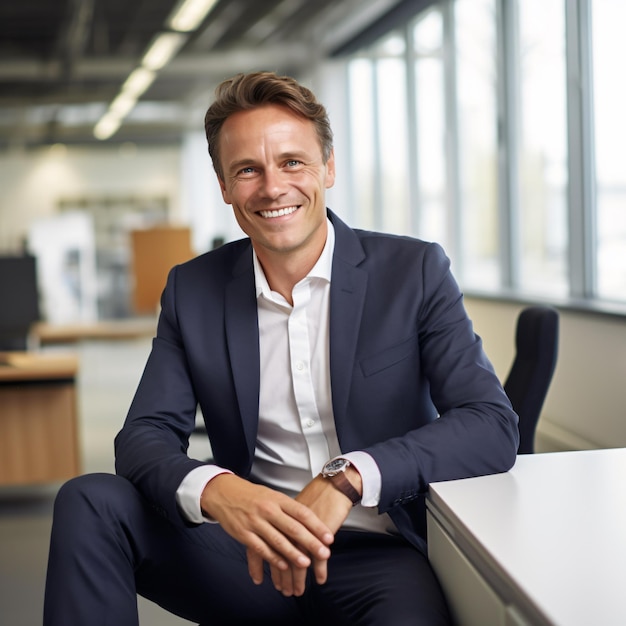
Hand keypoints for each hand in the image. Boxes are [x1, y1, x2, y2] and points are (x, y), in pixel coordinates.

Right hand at [200, 474, 333, 591]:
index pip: (302, 512)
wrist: (223, 493)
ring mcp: (255, 522)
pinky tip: (283, 566)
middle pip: (293, 528)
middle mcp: (268, 510)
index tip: (329, 537)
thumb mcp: (272, 495)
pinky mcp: (244, 534)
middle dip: (310, 542)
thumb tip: (310, 522)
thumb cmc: (252, 495)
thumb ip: (288, 509)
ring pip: (277, 541)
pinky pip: (261, 549)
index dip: (317, 526)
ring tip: (306, 563)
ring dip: (293, 554)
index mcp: (278, 499)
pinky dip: (273, 558)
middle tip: (324, 553)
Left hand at [269, 467, 362, 595]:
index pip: (264, 544)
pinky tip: (319, 579)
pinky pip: (319, 555)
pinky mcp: (321, 532)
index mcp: (276, 518)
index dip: (265, 565)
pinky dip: (319, 569)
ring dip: (297, 579)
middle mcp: (287, 524)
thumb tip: (273, 536)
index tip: (266, 580)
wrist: (332, 485)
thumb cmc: (313, 497)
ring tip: (298, 591)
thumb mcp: (291, 508)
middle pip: (280, 556)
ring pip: (297, 559)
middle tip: (284, 591)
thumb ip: (281, 523)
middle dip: (282, 577)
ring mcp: (304, 528)